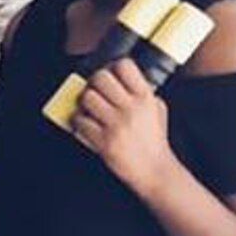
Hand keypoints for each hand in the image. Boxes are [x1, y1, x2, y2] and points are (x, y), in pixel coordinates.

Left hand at [70, 58, 174, 197]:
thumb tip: (121, 77)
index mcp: (146, 98)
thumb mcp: (157, 110)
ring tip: (90, 110)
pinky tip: (86, 126)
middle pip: (100, 77)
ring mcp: (117, 125)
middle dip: (94, 84)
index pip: (124, 65)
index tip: (109, 75)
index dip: (112, 67)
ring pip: (87, 97)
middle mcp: (131, 108)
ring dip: (84, 103)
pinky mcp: (103, 141)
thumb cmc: (153, 140)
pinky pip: (79, 121)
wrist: (154, 170)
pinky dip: (78, 122)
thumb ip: (143, 92)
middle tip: (95, 92)